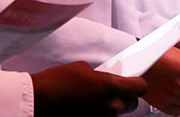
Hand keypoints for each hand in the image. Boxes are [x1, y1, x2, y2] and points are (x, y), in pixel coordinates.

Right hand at [32, 61, 147, 115]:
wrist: (39, 102)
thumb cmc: (57, 83)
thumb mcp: (81, 68)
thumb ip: (100, 74)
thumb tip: (103, 79)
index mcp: (110, 87)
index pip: (140, 87)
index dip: (139, 83)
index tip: (135, 80)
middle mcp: (111, 106)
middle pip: (132, 103)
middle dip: (127, 96)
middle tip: (116, 89)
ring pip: (118, 113)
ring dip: (113, 105)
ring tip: (97, 98)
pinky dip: (101, 113)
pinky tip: (89, 107)